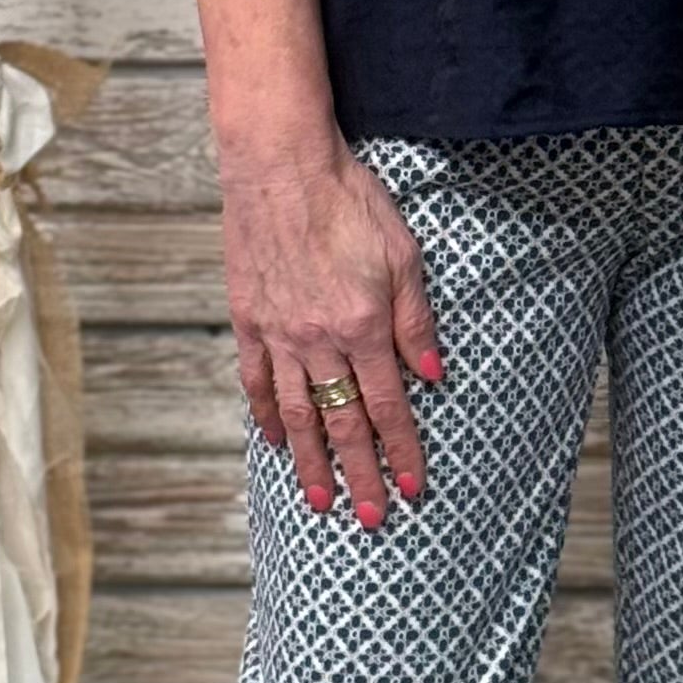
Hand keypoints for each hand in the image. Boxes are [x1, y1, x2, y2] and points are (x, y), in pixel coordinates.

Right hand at [221, 136, 443, 527]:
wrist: (279, 164)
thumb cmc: (349, 200)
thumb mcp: (404, 254)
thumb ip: (416, 320)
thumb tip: (433, 375)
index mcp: (363, 326)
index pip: (388, 405)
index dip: (401, 450)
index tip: (412, 488)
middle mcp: (319, 340)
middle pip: (343, 422)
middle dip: (360, 475)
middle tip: (370, 518)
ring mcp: (279, 333)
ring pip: (297, 413)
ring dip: (311, 462)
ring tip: (321, 500)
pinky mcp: (249, 318)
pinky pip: (257, 380)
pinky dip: (266, 416)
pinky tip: (276, 441)